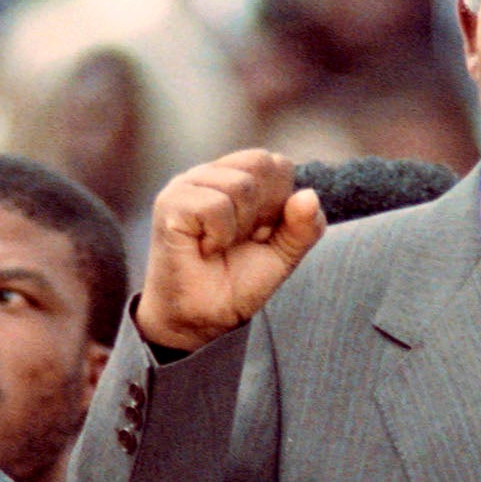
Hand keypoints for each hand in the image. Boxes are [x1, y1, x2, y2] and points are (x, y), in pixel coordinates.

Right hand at [136, 149, 324, 351]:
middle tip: (241, 239)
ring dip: (240, 227)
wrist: (201, 319)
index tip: (260, 233)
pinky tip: (205, 248)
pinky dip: (220, 235)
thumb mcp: (283, 254)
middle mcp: (209, 174)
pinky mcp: (170, 204)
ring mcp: (186, 185)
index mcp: (233, 178)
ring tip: (220, 246)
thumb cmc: (234, 282)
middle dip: (263, 210)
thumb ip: (304, 227)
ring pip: (240, 185)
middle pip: (260, 162)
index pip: (274, 163)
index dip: (279, 200)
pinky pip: (215, 205)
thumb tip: (309, 195)